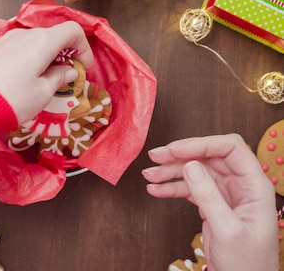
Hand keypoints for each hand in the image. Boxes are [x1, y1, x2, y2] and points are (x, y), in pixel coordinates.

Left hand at [0, 21, 92, 123]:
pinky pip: (13, 49)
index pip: (72, 30)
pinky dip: (23, 59)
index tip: (83, 68)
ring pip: (30, 43)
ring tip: (40, 80)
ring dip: (41, 57)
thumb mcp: (42, 94)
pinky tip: (17, 79)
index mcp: (42, 41)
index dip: (83, 48)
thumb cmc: (10, 99)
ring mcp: (3, 40)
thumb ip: (58, 79)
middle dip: (62, 54)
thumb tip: (67, 71)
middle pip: (51, 36)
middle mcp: (23, 35)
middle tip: (64, 77)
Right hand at [142, 134, 278, 270]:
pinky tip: (156, 189)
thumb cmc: (248, 263)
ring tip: (149, 174)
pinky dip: (171, 187)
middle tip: (155, 156)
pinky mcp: (213, 204)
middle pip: (209, 156)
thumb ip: (209, 197)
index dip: (201, 144)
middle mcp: (241, 184)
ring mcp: (226, 194)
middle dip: (180, 154)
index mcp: (254, 185)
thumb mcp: (228, 230)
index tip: (175, 150)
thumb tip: (191, 167)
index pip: (230, 148)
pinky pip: (189, 188)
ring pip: (196, 171)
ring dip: (171, 171)